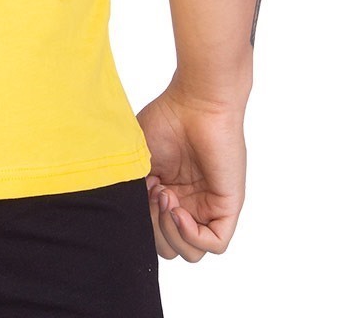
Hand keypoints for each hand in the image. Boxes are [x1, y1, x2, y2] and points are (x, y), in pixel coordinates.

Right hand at [137, 78, 246, 261]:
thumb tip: (127, 217)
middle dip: (155, 229)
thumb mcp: (138, 160)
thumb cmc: (166, 119)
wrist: (196, 102)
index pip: (154, 233)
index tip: (140, 191)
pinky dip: (191, 235)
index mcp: (166, 193)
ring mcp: (207, 207)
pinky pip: (214, 243)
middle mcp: (188, 204)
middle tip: (154, 193)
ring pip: (192, 252)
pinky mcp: (227, 207)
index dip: (143, 222)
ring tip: (166, 197)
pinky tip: (178, 210)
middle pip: (170, 247)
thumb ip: (133, 191)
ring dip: (172, 233)